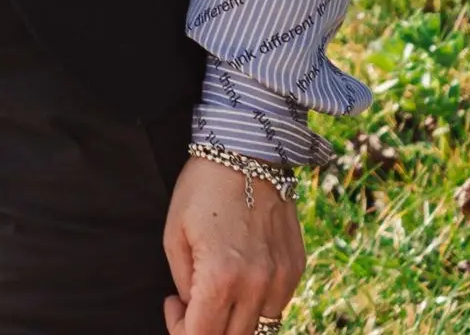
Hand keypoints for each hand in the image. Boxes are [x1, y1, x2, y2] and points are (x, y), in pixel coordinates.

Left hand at [162, 153, 305, 334]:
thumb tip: (191, 310)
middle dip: (205, 329)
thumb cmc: (202, 190)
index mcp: (221, 278)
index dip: (181, 331)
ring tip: (217, 295)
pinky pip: (277, 306)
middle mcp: (257, 286)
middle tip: (191, 306)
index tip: (173, 308)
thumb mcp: (174, 235)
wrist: (247, 152)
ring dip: (234, 322)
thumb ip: (183, 283)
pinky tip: (240, 281)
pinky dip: (257, 306)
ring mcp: (282, 279)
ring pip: (259, 328)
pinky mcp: (296, 268)